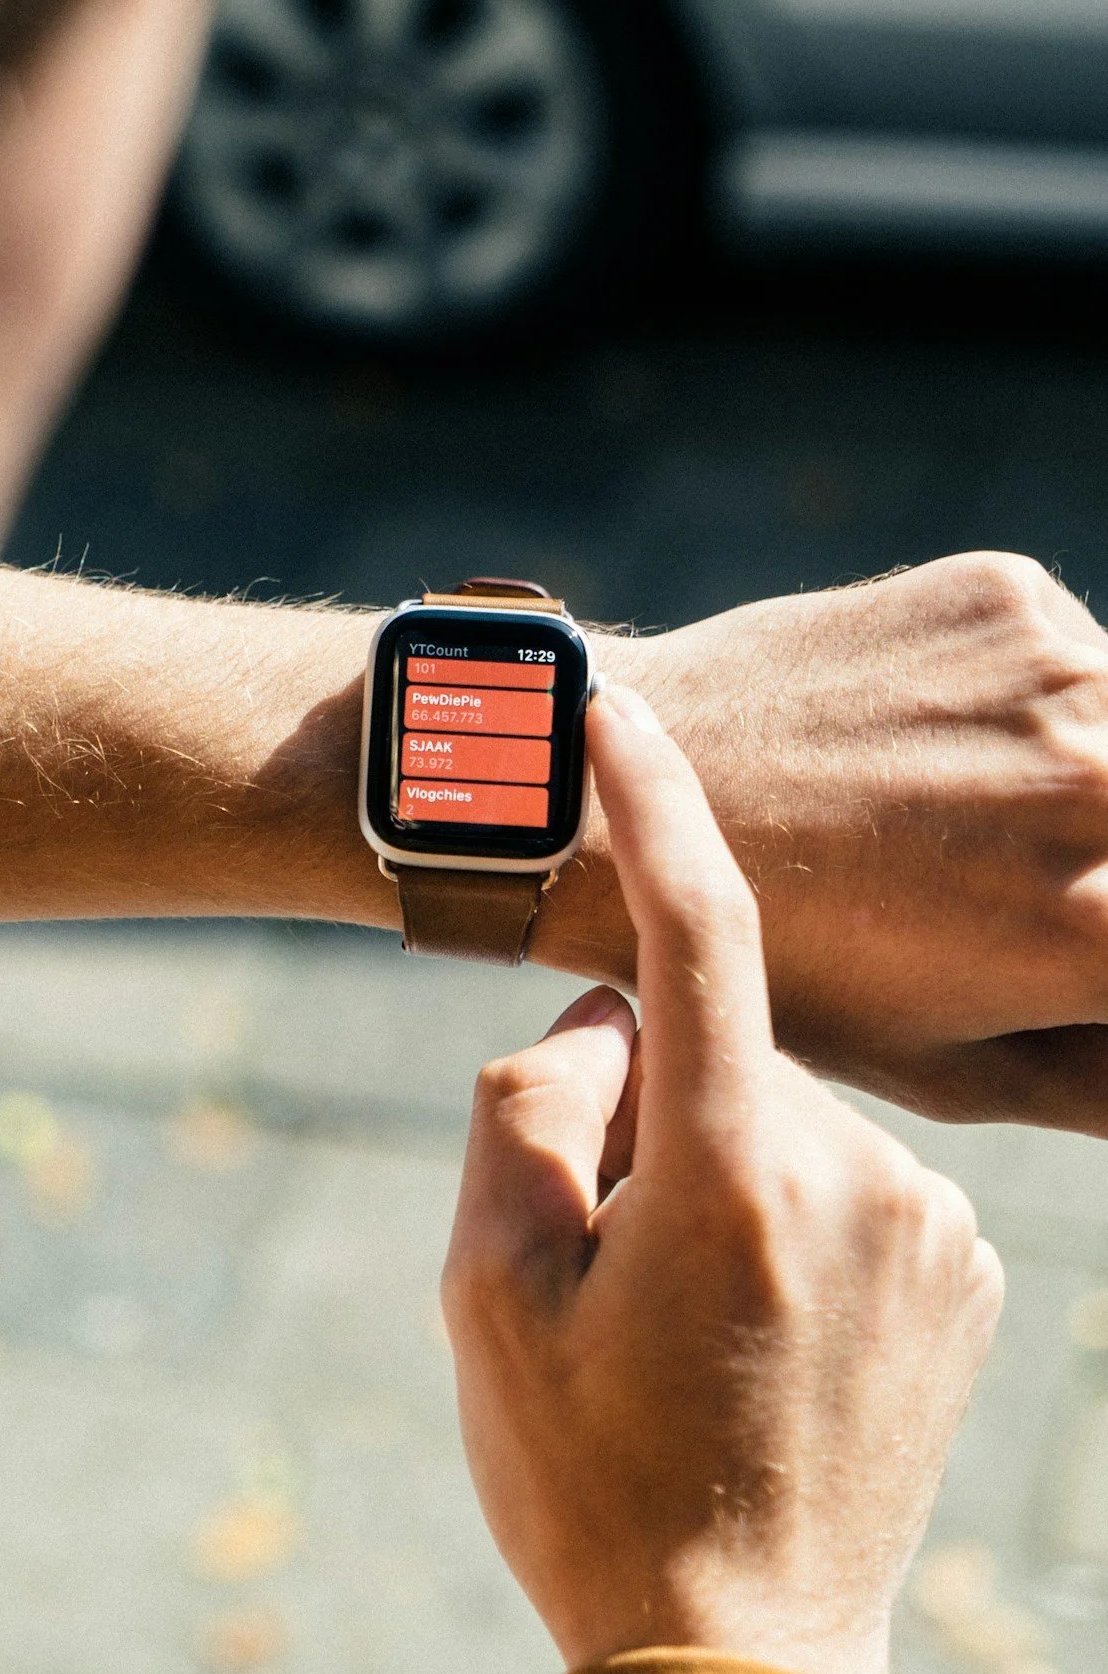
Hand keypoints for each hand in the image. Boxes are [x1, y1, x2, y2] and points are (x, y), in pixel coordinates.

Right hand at [445, 685, 1003, 1673]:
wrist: (740, 1667)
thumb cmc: (587, 1480)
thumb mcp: (484, 1293)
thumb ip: (528, 1107)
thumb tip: (605, 1027)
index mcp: (734, 1170)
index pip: (699, 930)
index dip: (652, 803)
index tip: (611, 707)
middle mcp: (863, 1176)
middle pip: (714, 1054)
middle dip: (638, 1109)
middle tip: (590, 1265)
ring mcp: (934, 1230)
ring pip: (780, 1119)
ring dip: (712, 1173)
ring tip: (678, 1333)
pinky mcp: (969, 1276)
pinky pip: (847, 1184)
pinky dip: (785, 1220)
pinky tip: (752, 1341)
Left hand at [561, 552, 1107, 1132]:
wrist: (613, 803)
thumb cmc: (783, 966)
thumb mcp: (953, 1069)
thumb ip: (1099, 1078)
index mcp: (1101, 931)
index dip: (1095, 943)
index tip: (1056, 936)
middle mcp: (1105, 788)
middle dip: (1095, 860)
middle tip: (1007, 878)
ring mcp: (1061, 675)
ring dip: (1085, 767)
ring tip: (963, 816)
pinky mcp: (1010, 595)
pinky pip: (1073, 650)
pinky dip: (1036, 697)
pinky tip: (932, 738)